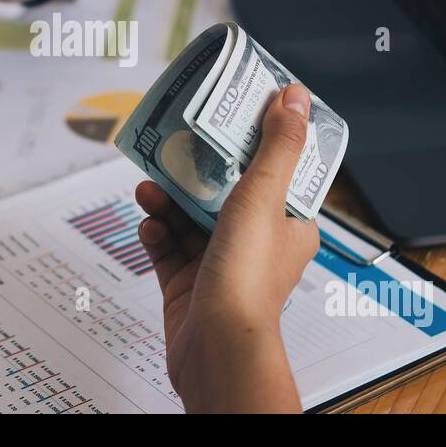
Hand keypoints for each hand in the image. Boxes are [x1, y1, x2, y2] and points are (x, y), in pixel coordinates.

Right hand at [135, 83, 319, 412]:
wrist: (215, 348)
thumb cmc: (248, 279)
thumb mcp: (265, 195)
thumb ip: (278, 144)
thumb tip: (296, 98)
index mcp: (289, 224)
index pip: (277, 171)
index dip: (253, 142)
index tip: (229, 117)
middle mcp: (258, 244)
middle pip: (224, 191)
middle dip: (195, 171)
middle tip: (174, 148)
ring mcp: (221, 265)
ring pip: (189, 218)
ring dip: (167, 201)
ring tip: (151, 191)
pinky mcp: (189, 284)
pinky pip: (167, 248)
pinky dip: (156, 233)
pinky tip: (149, 227)